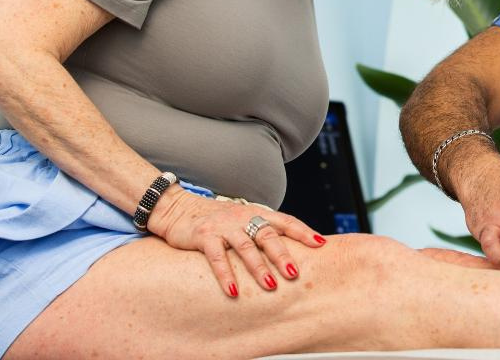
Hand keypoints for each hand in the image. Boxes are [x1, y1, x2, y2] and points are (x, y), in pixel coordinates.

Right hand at [148, 187, 326, 295]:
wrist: (179, 209)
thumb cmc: (218, 220)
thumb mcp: (242, 221)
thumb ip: (263, 231)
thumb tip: (290, 252)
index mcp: (256, 213)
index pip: (285, 221)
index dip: (303, 231)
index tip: (320, 244)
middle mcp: (243, 217)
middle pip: (267, 235)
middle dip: (282, 254)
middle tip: (295, 273)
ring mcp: (223, 226)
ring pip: (245, 246)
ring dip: (258, 267)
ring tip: (271, 285)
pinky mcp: (204, 236)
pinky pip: (217, 256)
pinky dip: (225, 274)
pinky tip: (233, 291)